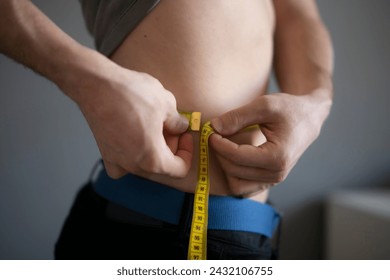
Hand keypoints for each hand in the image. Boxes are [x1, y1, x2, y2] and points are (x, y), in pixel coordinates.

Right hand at [68, 64, 192, 178]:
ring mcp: (116, 161)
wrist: (96, 85)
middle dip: (171, 148)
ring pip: (144, 165)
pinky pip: (122, 164)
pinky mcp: (105, 152)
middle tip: (171, 126)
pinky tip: (134, 139)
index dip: (187, 152)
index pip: (179, 169)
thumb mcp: (166, 105)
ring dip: (154, 149)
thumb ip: (177, 122)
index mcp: (153, 160)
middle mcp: (133, 166)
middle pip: (162, 167)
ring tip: (154, 127)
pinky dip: (132, 156)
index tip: (184, 135)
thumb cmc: (131, 94)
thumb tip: (180, 128)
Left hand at [210, 92, 326, 196]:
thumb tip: (214, 127)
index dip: (218, 144)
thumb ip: (237, 117)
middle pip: (233, 170)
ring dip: (225, 166)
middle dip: (220, 153)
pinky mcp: (270, 182)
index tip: (210, 131)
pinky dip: (233, 175)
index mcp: (277, 157)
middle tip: (215, 135)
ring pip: (236, 184)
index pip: (236, 156)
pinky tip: (233, 156)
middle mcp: (277, 174)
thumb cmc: (289, 109)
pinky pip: (243, 188)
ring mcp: (274, 181)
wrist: (309, 118)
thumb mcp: (264, 105)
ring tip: (224, 146)